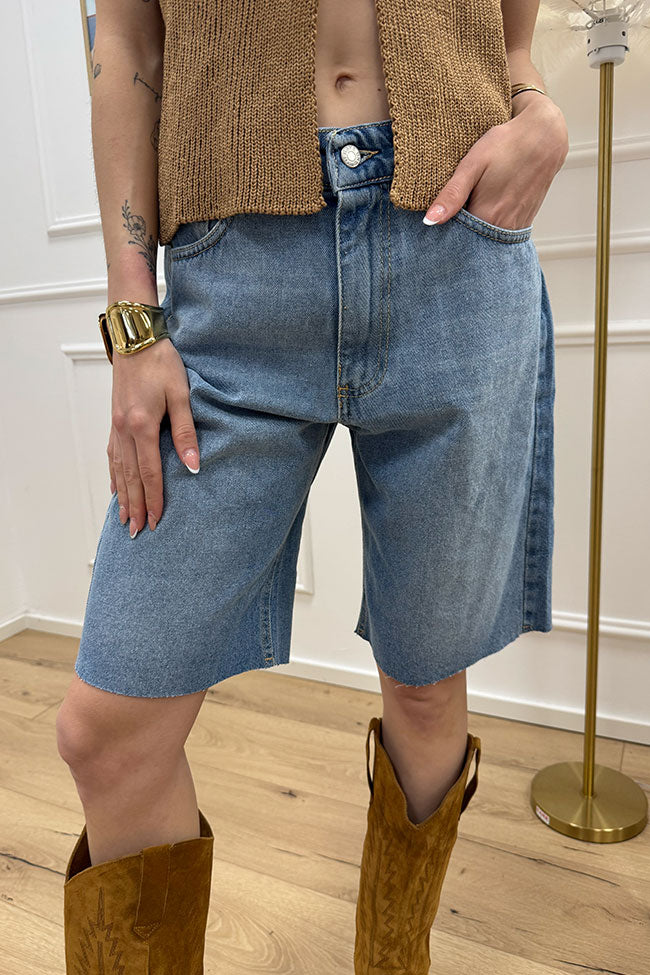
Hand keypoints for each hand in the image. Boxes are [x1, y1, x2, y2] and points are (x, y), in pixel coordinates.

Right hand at [107, 337, 199, 536]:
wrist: (136, 336)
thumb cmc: (160, 361)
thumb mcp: (180, 394)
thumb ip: (185, 431)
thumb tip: (193, 465)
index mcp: (142, 425)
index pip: (149, 473)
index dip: (154, 500)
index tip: (158, 521)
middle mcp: (124, 429)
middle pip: (130, 478)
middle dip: (136, 506)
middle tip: (138, 532)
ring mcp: (116, 425)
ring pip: (118, 469)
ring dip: (122, 496)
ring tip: (125, 518)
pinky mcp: (115, 418)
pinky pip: (112, 454)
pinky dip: (114, 474)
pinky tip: (114, 485)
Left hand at [423, 94, 568, 230]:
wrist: (545, 135)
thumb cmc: (506, 144)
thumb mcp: (473, 165)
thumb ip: (452, 195)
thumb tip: (429, 221)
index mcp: (487, 217)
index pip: (458, 243)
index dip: (443, 240)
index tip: (432, 234)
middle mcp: (503, 227)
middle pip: (472, 245)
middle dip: (457, 240)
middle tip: (444, 226)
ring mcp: (516, 226)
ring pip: (487, 241)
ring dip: (473, 235)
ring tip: (463, 218)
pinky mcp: (524, 220)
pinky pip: (500, 233)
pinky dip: (488, 228)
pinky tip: (481, 213)